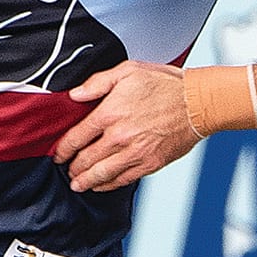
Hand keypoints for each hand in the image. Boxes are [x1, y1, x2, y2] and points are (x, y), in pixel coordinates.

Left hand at [53, 62, 200, 192]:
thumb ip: (97, 83)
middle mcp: (120, 136)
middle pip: (86, 159)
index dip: (63, 149)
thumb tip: (75, 95)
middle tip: (67, 169)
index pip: (77, 137)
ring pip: (101, 174)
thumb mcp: (128, 71)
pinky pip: (123, 179)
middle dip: (73, 167)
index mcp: (111, 113)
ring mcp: (135, 153)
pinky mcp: (150, 164)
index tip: (59, 154)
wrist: (198, 103)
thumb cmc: (166, 84)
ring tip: (77, 184)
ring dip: (85, 181)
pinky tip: (100, 185)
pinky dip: (107, 185)